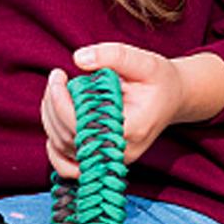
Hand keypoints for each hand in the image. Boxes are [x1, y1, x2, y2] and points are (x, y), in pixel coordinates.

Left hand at [41, 45, 223, 174]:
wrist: (172, 99)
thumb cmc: (159, 81)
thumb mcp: (143, 61)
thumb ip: (113, 55)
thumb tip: (78, 59)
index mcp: (131, 129)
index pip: (82, 126)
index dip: (61, 102)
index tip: (58, 75)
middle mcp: (120, 152)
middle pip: (68, 138)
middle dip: (53, 105)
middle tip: (56, 78)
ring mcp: (111, 160)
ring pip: (63, 149)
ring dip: (50, 118)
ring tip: (56, 91)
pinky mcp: (103, 160)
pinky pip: (69, 168)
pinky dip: (54, 150)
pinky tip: (54, 124)